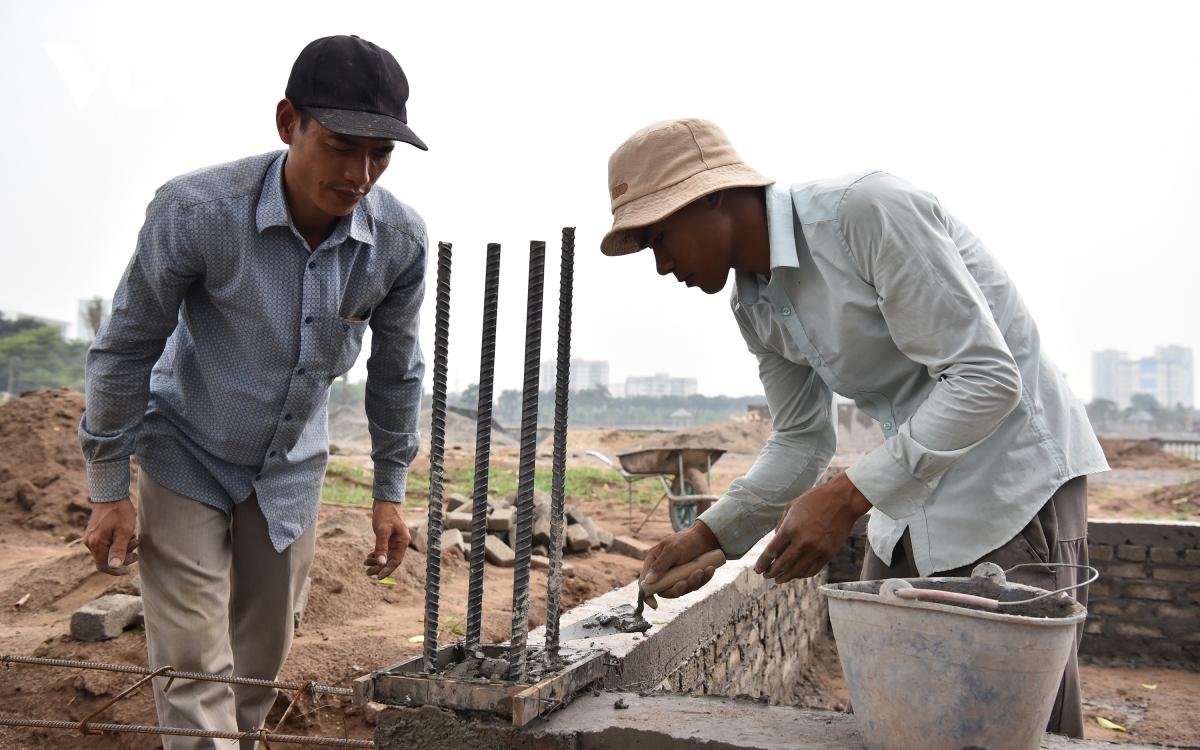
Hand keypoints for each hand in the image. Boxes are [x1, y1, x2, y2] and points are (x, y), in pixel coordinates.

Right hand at [83, 498, 138, 575]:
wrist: (110, 495)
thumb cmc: (119, 512)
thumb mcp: (124, 531)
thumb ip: (119, 550)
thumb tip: (114, 567)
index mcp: (96, 544)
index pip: (103, 566)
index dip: (116, 570)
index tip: (128, 569)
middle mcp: (90, 542)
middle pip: (105, 559)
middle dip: (123, 557)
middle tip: (136, 547)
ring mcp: (90, 537)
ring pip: (106, 551)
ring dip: (121, 549)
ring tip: (134, 539)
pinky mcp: (94, 533)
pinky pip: (105, 544)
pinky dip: (116, 543)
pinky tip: (126, 535)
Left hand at [364, 500, 409, 578]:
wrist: (385, 500)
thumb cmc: (385, 514)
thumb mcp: (382, 530)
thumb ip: (381, 547)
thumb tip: (380, 563)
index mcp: (402, 541)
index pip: (396, 561)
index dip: (387, 570)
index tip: (377, 577)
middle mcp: (400, 542)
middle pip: (391, 560)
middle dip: (379, 567)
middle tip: (367, 572)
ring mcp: (395, 540)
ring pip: (386, 555)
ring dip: (377, 561)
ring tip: (365, 564)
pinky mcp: (389, 537)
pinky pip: (384, 549)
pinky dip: (376, 554)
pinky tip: (369, 556)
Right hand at [639, 521, 720, 609]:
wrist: (706, 537)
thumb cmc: (686, 540)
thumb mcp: (672, 550)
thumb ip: (660, 565)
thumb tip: (648, 581)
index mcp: (654, 562)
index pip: (645, 583)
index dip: (648, 595)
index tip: (654, 605)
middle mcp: (664, 571)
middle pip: (665, 591)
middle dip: (677, 589)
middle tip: (685, 583)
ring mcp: (677, 576)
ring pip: (682, 589)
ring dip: (693, 582)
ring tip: (701, 570)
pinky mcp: (689, 578)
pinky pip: (694, 586)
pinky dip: (703, 579)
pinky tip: (709, 569)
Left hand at [754, 472, 871, 584]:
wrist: (843, 500)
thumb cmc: (815, 499)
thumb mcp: (791, 507)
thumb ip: (781, 526)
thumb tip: (776, 542)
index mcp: (790, 528)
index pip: (772, 551)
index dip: (763, 562)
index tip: (757, 569)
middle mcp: (803, 541)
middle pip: (782, 564)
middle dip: (771, 572)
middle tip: (765, 576)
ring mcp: (817, 549)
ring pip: (797, 571)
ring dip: (785, 577)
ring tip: (778, 579)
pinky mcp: (828, 554)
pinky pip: (812, 570)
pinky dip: (802, 574)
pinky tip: (796, 574)